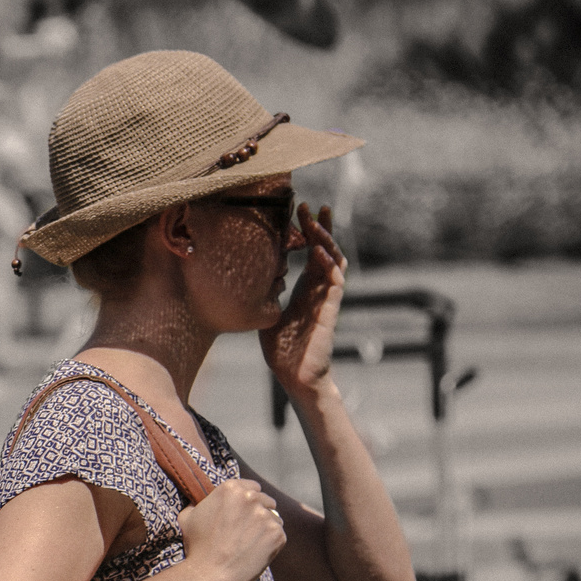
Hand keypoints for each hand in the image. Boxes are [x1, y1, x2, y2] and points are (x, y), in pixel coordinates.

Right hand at [178, 479, 285, 580]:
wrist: (210, 575)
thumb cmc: (197, 547)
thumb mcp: (187, 517)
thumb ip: (197, 503)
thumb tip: (198, 500)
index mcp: (230, 489)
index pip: (252, 487)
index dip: (247, 500)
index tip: (243, 512)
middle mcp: (251, 498)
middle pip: (265, 500)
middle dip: (258, 512)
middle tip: (246, 530)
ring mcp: (266, 516)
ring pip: (274, 517)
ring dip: (266, 526)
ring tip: (250, 543)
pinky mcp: (277, 534)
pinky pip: (279, 534)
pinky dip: (271, 542)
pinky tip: (256, 551)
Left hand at [261, 203, 346, 397]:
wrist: (294, 374)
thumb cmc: (281, 348)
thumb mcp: (268, 312)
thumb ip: (266, 293)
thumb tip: (246, 275)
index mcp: (306, 287)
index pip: (312, 251)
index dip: (308, 231)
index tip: (299, 211)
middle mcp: (319, 289)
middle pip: (326, 249)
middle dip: (319, 226)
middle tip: (311, 206)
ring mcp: (326, 298)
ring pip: (333, 260)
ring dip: (326, 238)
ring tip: (318, 219)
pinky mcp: (328, 309)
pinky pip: (333, 281)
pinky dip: (327, 263)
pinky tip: (317, 250)